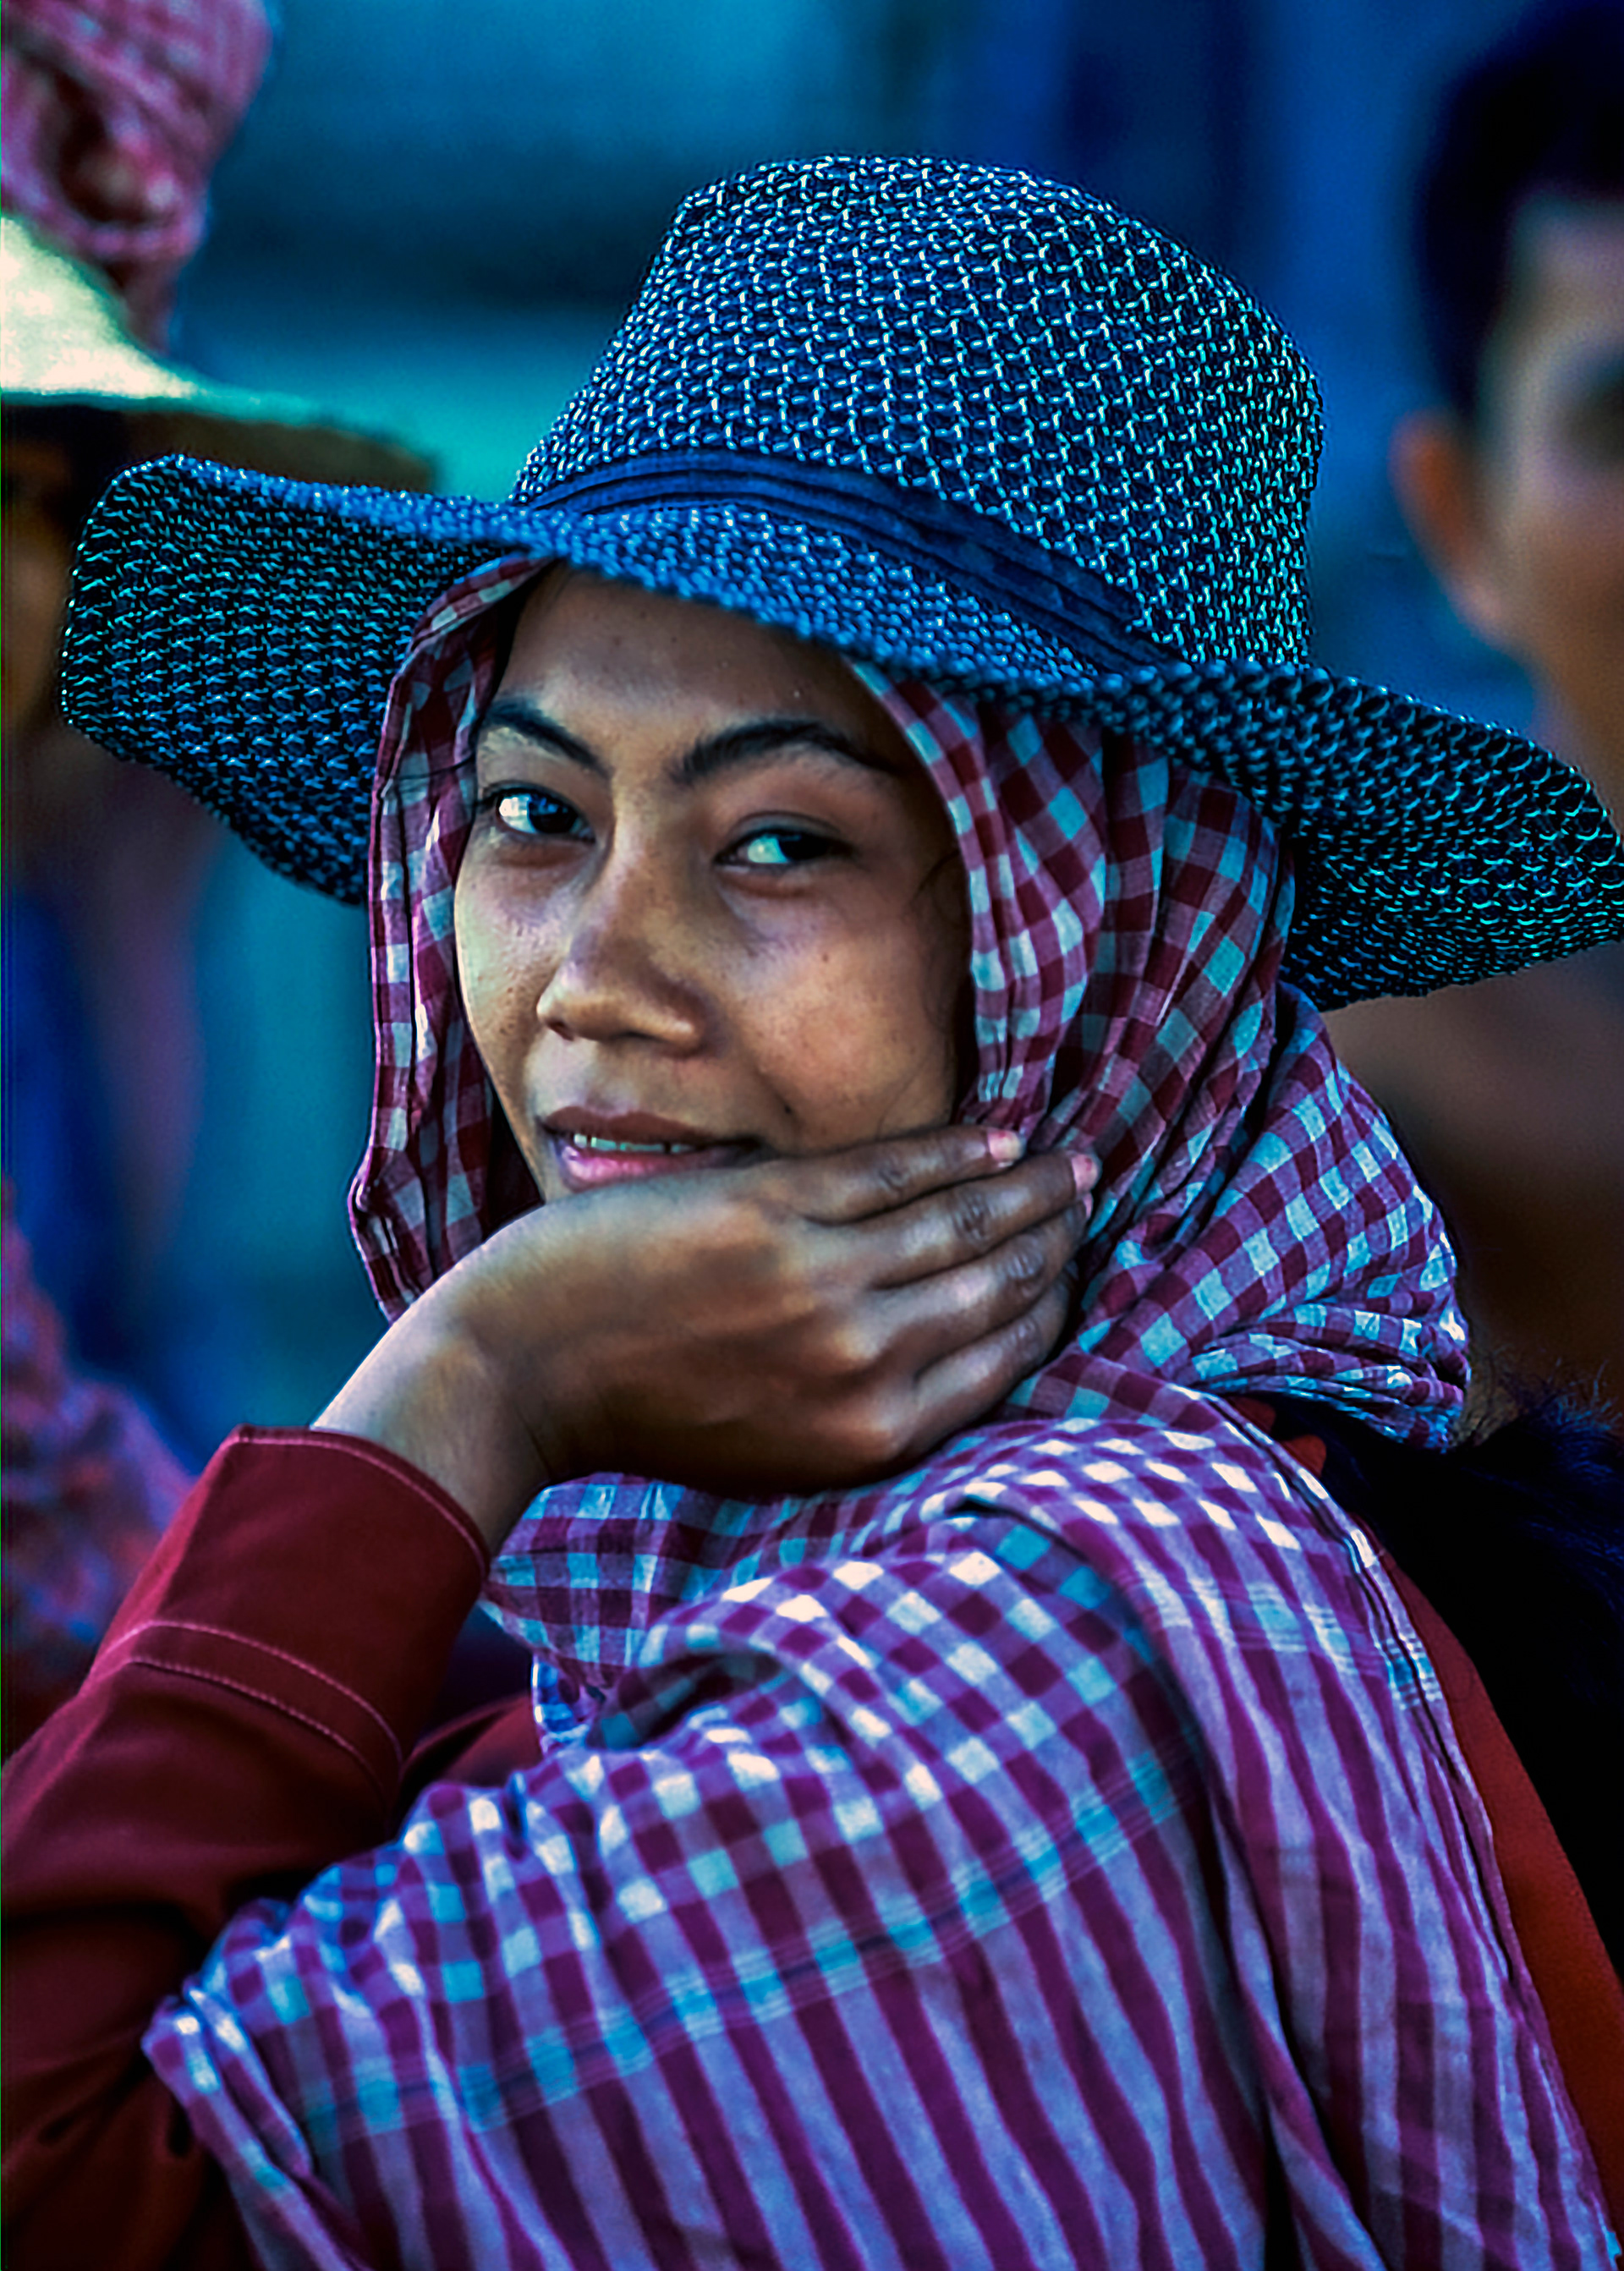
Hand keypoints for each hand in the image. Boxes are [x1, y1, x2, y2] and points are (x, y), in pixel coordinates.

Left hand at [318, 1127, 1094, 1547]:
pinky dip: (957, 1149)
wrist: (523, 1373)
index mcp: (871, 1436)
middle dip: (1055, 1239)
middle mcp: (864, 1363)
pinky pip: (896, 1171)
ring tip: (1066, 1165)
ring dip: (1028, 1187)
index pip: (1002, 1361)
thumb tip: (955, 1355)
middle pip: (997, 1286)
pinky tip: (998, 1136)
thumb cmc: (647, 1416)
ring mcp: (822, 1282)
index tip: (1069, 1272)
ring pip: (964, 1221)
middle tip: (1087, 1200)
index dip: (1048, 1308)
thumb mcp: (778, 1455)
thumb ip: (868, 1412)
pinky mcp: (774, 1213)